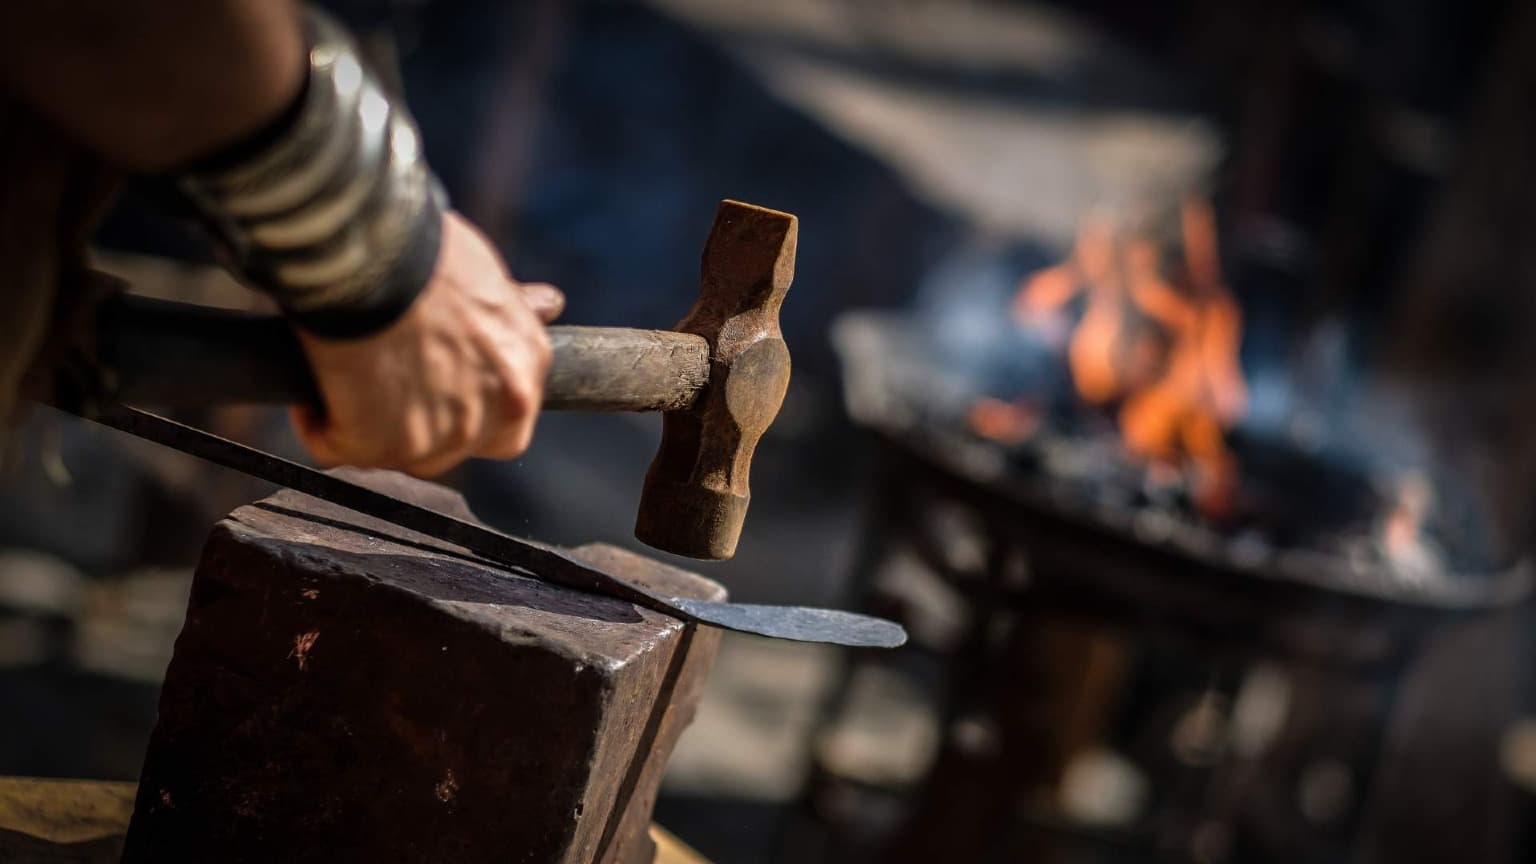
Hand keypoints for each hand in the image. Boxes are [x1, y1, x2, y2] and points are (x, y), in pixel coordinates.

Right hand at [289, 211, 562, 475]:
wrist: (375, 256)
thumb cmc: (425, 252)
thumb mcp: (490, 274)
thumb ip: (514, 306)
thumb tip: (550, 303)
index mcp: (526, 367)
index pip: (506, 417)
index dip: (464, 402)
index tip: (432, 379)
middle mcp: (497, 410)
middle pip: (454, 443)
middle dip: (418, 420)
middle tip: (381, 380)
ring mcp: (442, 436)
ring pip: (399, 453)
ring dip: (370, 426)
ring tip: (344, 382)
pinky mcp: (382, 446)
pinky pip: (338, 449)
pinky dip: (319, 425)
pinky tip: (313, 396)